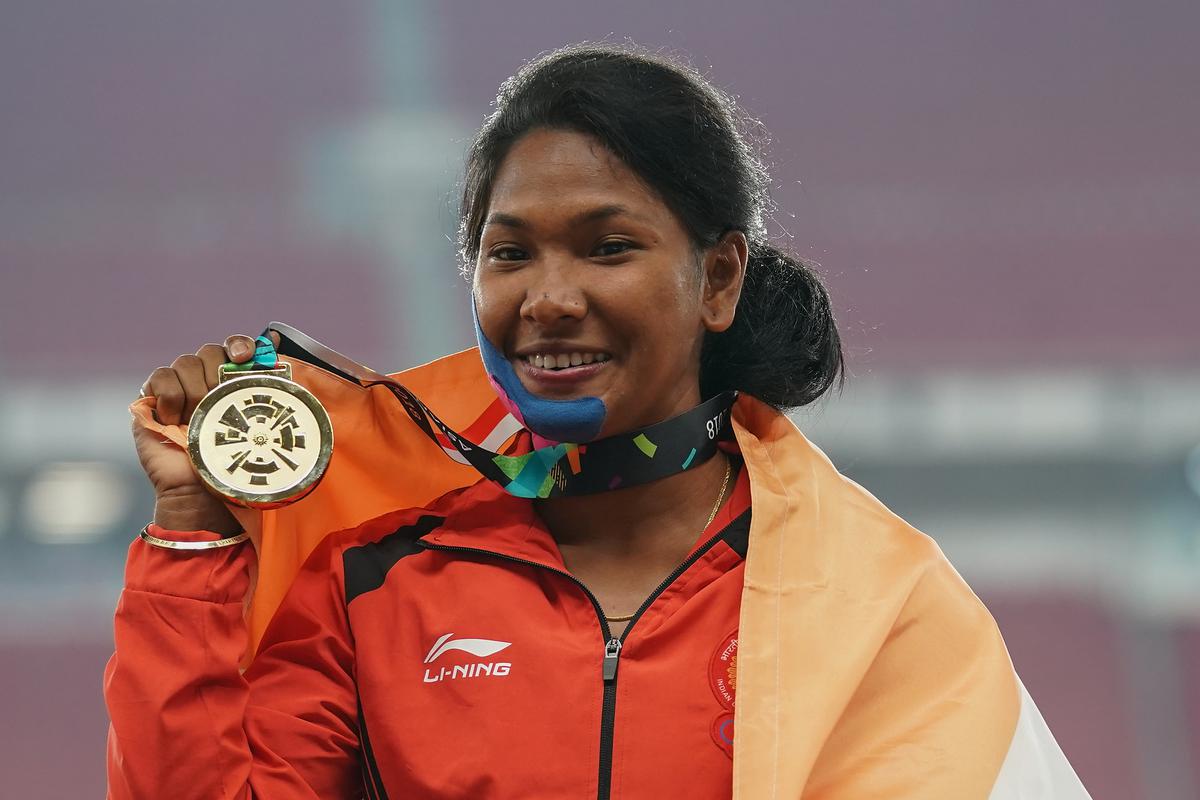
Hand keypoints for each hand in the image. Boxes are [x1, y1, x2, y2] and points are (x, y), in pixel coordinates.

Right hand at [132, 331, 280, 533]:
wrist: (201, 494)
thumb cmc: (233, 464)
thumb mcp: (259, 429)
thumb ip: (269, 393)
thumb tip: (282, 348)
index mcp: (233, 384)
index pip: (236, 347)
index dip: (241, 345)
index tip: (246, 357)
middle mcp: (206, 381)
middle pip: (211, 351)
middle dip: (218, 373)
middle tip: (221, 401)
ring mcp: (178, 389)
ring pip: (187, 361)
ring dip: (196, 390)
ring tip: (199, 418)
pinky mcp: (152, 399)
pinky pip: (160, 376)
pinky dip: (171, 396)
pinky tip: (176, 420)